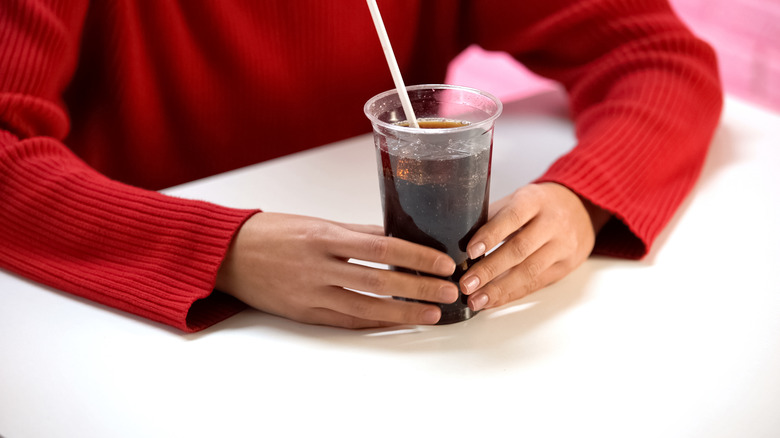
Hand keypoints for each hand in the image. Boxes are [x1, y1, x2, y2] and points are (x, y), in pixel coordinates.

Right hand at [215, 212, 458, 327]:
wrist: (227, 255)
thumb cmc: (271, 233)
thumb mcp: (314, 223)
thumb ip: (354, 232)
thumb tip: (394, 238)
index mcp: (323, 236)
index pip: (382, 246)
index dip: (417, 257)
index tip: (443, 264)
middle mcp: (318, 266)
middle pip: (379, 280)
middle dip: (419, 288)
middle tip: (448, 292)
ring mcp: (310, 293)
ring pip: (365, 307)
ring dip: (403, 312)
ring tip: (431, 313)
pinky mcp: (303, 313)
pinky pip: (345, 321)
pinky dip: (373, 322)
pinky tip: (396, 322)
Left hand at [459, 183, 610, 310]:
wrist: (580, 208)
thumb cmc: (539, 204)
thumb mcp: (517, 199)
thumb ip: (493, 217)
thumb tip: (460, 241)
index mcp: (535, 200)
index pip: (512, 217)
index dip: (490, 235)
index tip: (470, 251)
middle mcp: (553, 223)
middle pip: (520, 249)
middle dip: (490, 270)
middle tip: (466, 284)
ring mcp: (563, 246)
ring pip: (529, 271)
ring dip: (499, 289)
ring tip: (476, 300)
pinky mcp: (566, 266)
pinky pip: (536, 284)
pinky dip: (512, 294)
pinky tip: (493, 300)